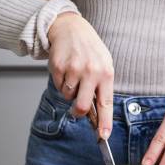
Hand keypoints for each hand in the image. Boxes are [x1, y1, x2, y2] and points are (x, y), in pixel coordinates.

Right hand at [47, 12, 113, 138]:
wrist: (71, 28)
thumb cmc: (90, 49)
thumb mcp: (103, 64)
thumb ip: (102, 86)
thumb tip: (99, 113)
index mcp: (106, 72)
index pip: (106, 103)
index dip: (104, 122)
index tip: (103, 136)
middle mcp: (91, 71)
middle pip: (81, 106)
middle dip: (78, 112)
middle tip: (77, 108)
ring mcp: (74, 69)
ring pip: (68, 96)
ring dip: (70, 91)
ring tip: (74, 75)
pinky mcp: (58, 67)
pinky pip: (59, 87)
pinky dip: (61, 82)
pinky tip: (66, 69)